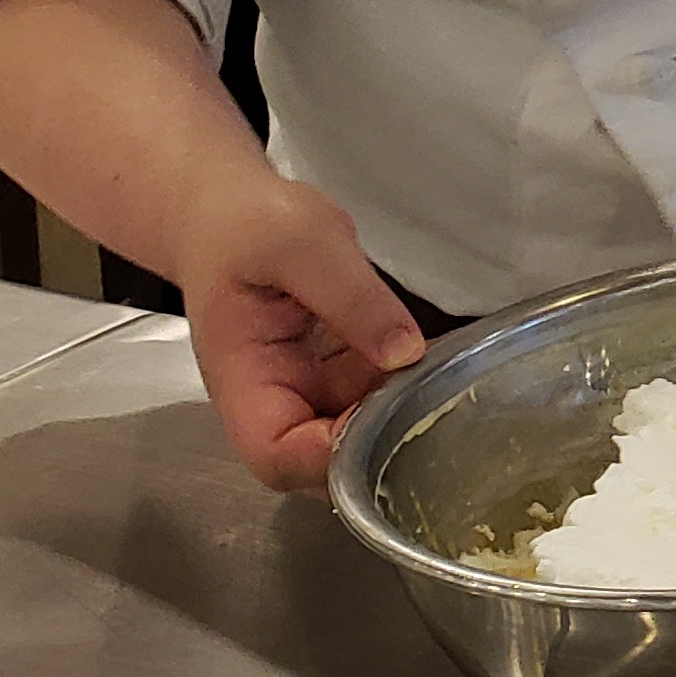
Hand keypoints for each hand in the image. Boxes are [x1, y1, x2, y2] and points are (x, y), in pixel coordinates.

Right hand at [171, 167, 422, 491]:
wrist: (227, 212)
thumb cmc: (246, 225)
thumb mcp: (301, 241)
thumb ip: (351, 297)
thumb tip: (403, 352)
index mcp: (243, 381)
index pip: (277, 456)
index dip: (329, 460)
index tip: (387, 427)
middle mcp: (273, 400)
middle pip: (321, 464)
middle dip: (378, 448)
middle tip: (436, 406)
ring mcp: (307, 391)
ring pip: (356, 436)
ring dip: (402, 419)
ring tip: (448, 384)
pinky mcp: (336, 375)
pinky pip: (375, 398)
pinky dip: (409, 390)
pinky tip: (444, 365)